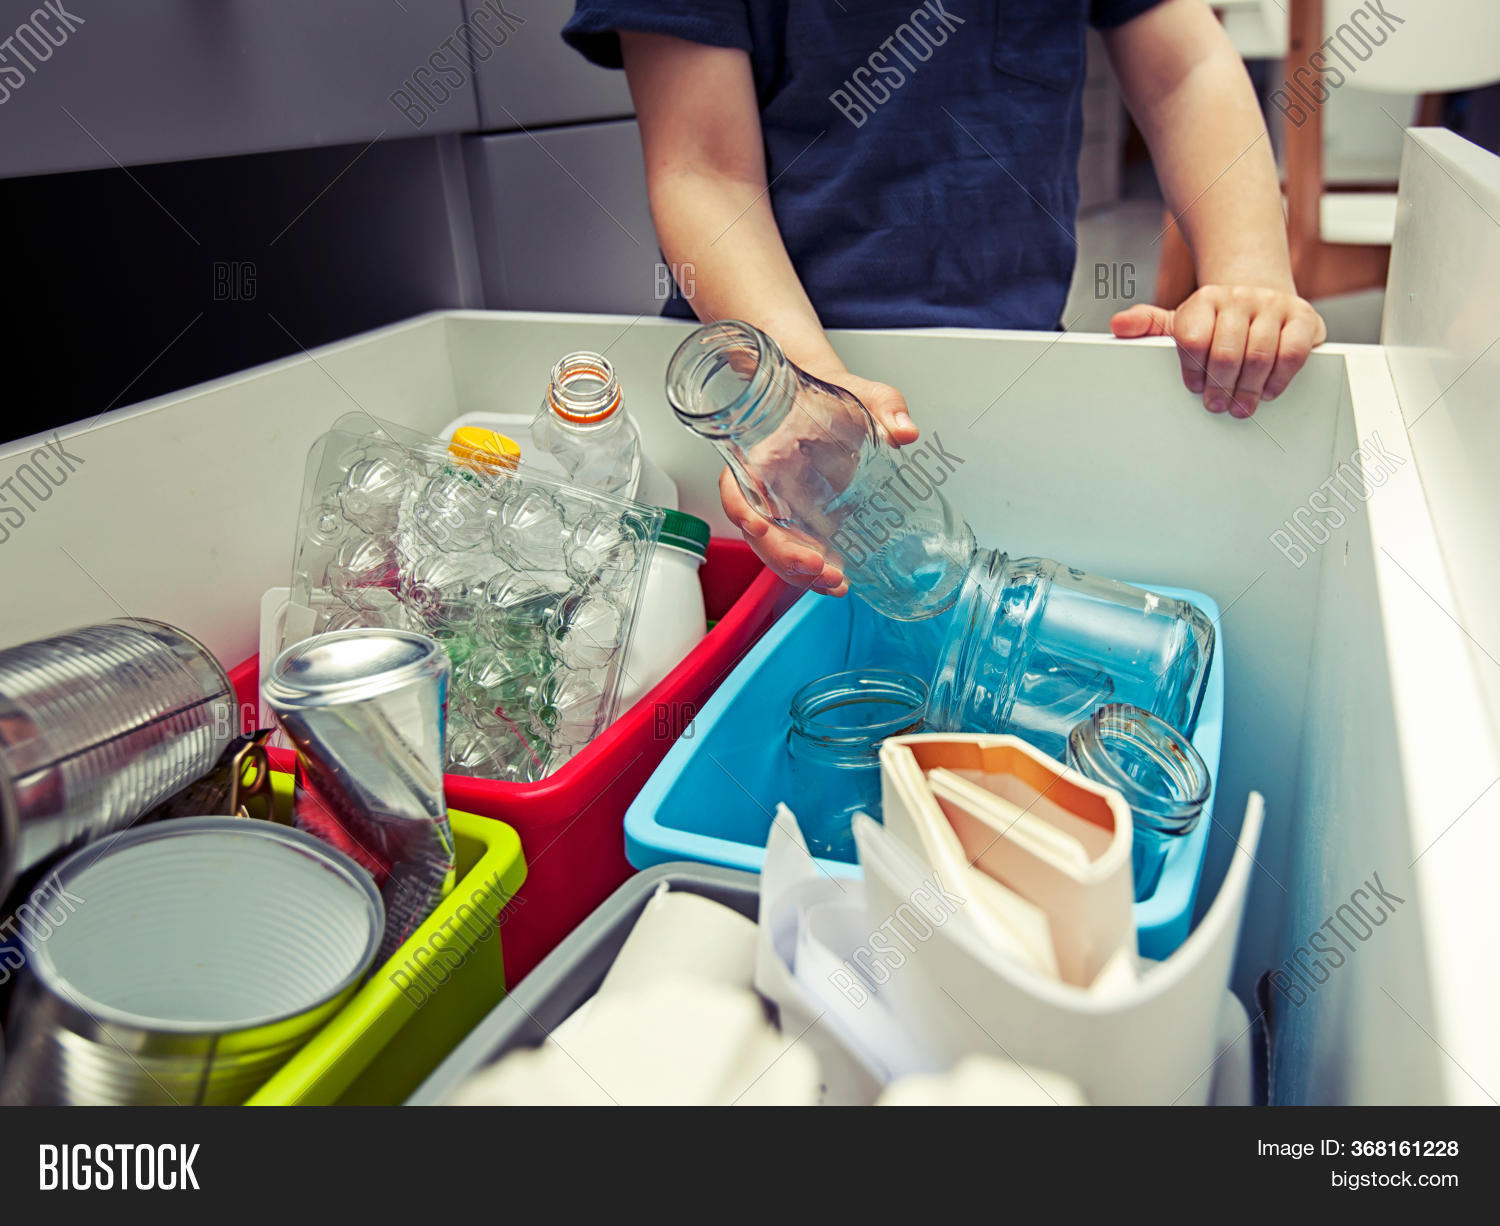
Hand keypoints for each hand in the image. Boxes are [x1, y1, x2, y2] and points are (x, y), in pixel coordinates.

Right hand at [719, 369, 917, 596]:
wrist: (838, 407)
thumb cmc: (837, 397)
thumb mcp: (865, 394)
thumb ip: (885, 406)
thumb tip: (906, 431)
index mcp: (764, 454)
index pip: (734, 486)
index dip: (740, 508)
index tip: (757, 527)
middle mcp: (766, 487)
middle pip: (757, 532)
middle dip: (783, 557)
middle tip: (819, 568)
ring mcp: (784, 508)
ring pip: (776, 550)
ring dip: (799, 574)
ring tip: (836, 584)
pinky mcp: (804, 521)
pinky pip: (798, 551)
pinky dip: (814, 572)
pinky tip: (840, 581)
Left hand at [1110, 286, 1326, 417]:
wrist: (1258, 298)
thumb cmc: (1215, 320)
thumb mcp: (1178, 322)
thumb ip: (1147, 326)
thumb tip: (1118, 326)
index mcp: (1204, 300)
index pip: (1193, 338)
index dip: (1192, 370)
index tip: (1194, 388)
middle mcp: (1239, 298)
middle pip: (1227, 353)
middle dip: (1220, 387)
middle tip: (1216, 406)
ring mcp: (1273, 305)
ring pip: (1260, 356)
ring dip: (1248, 389)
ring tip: (1240, 407)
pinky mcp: (1303, 317)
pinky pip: (1293, 353)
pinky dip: (1279, 379)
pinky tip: (1267, 392)